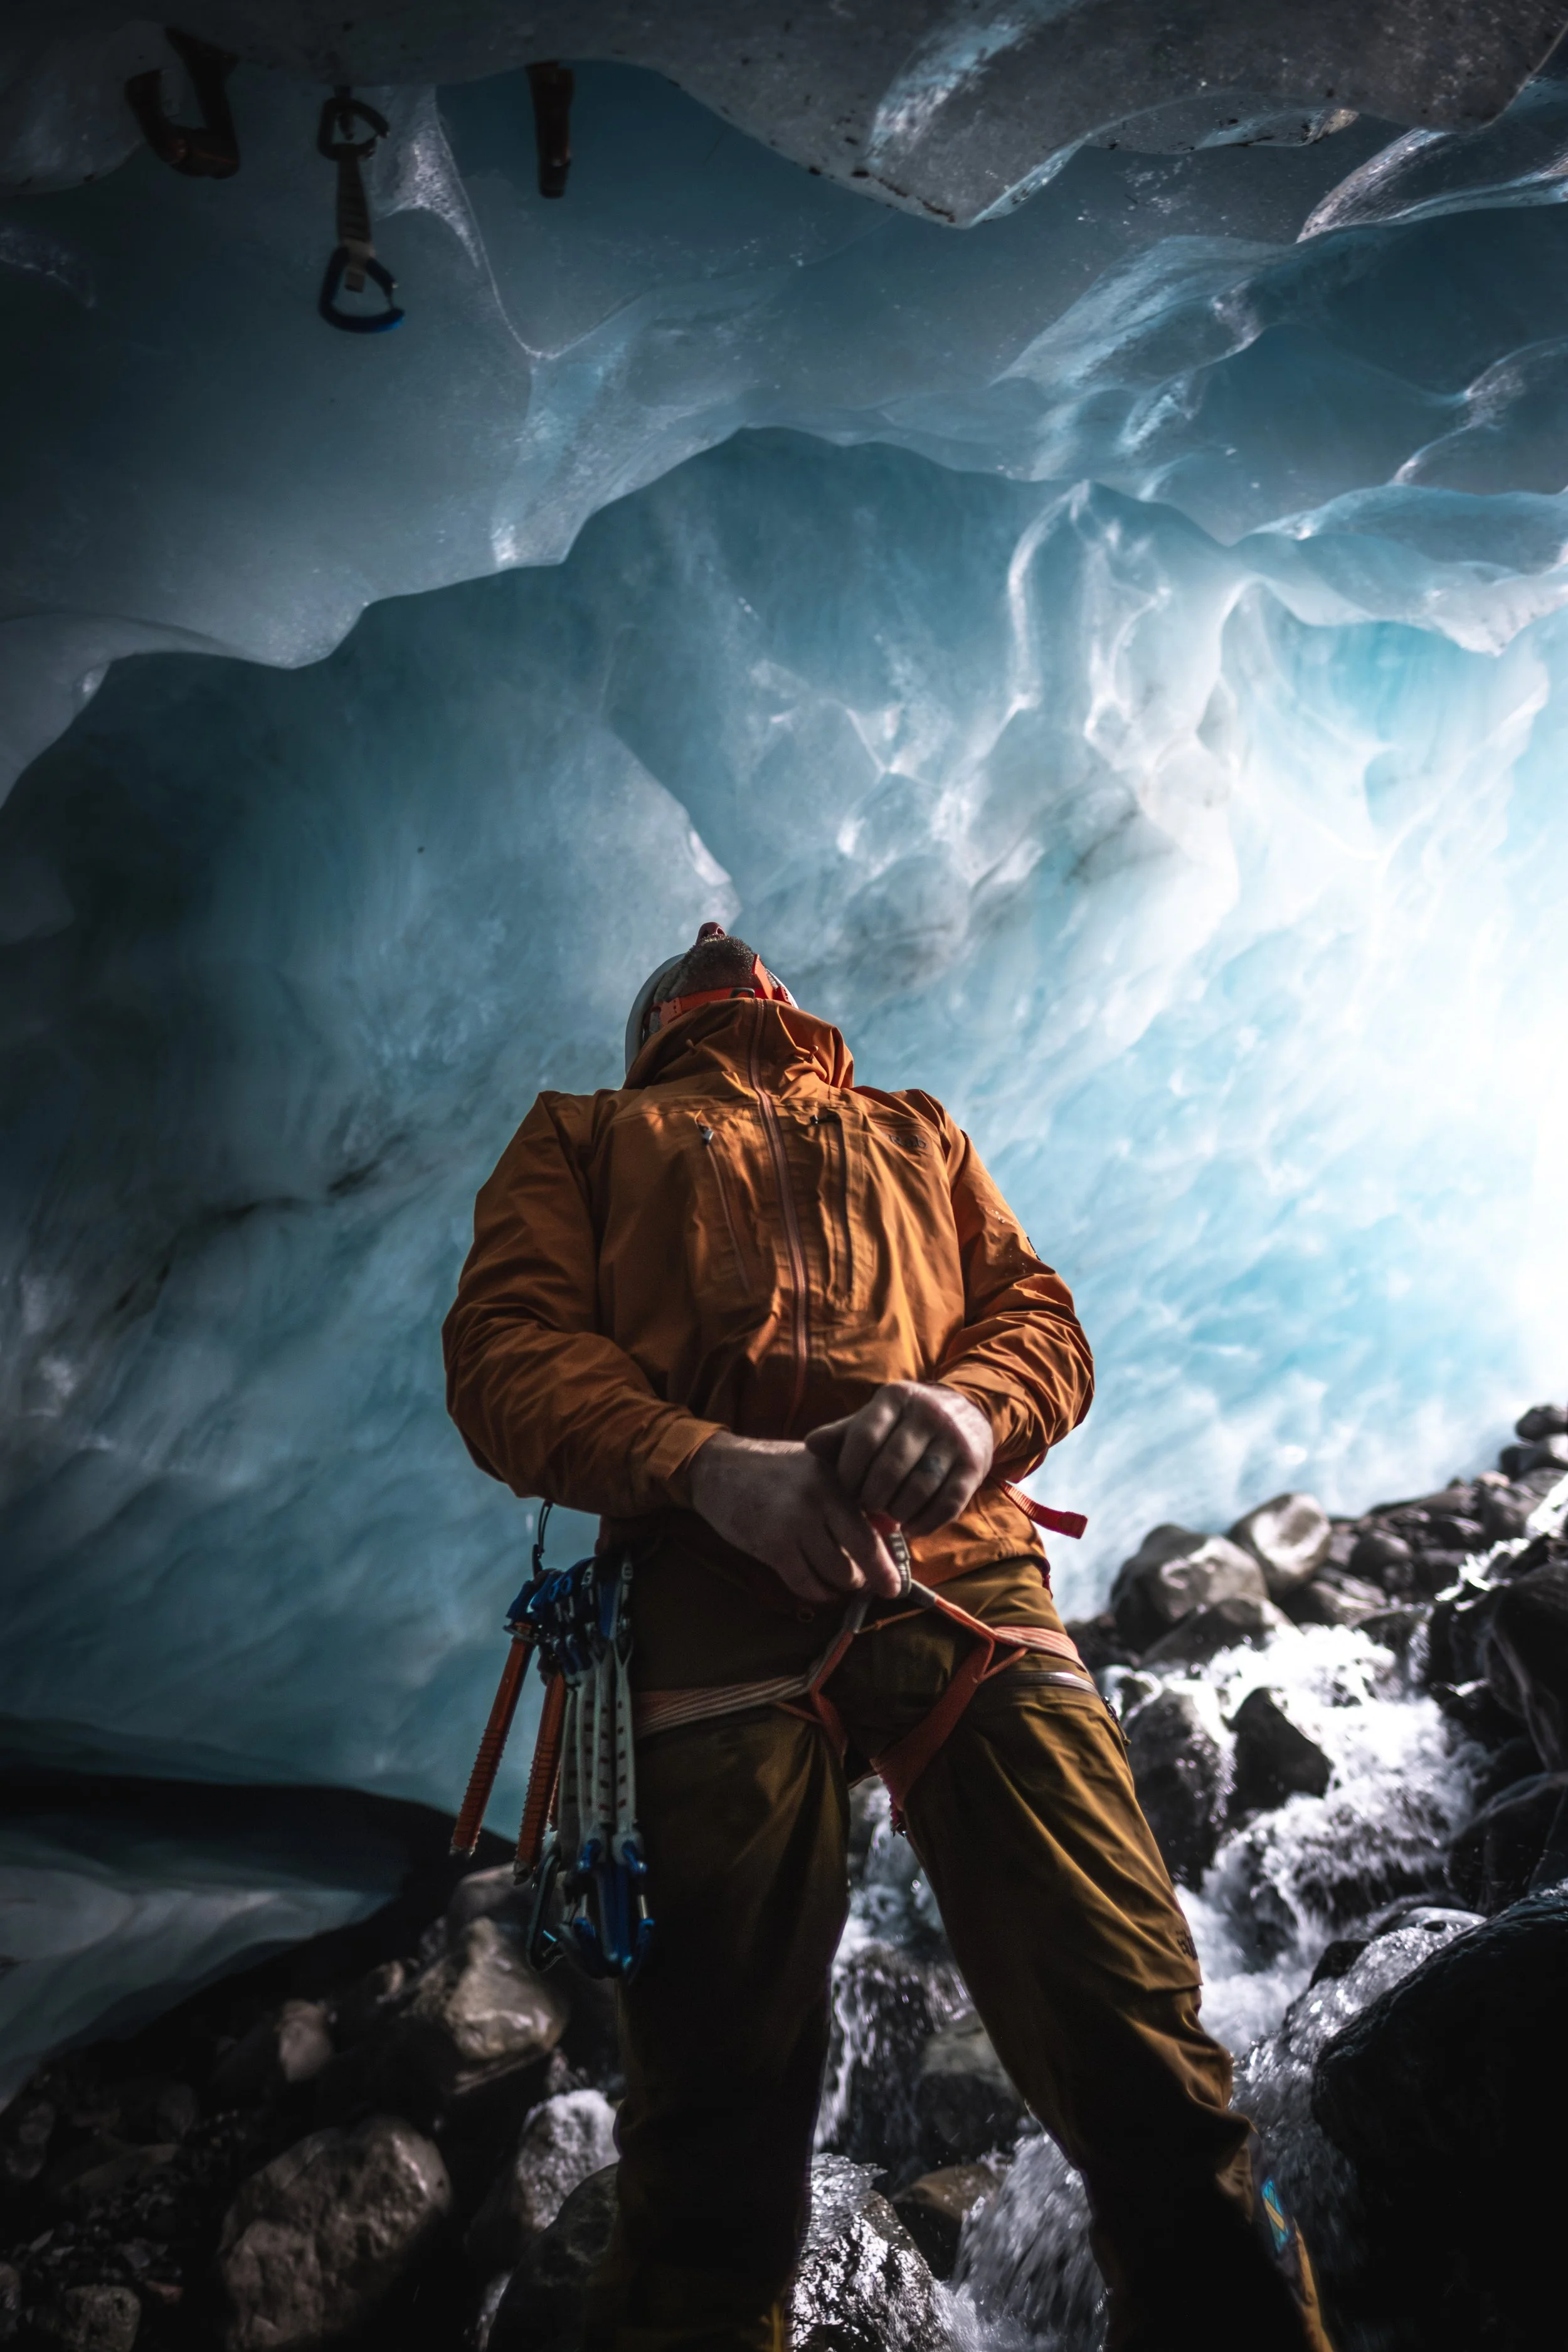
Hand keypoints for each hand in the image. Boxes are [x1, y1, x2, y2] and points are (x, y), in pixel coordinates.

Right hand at [688, 1433, 901, 1605]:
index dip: (888, 1560)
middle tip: (881, 1589)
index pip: (873, 1527)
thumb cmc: (772, 1470)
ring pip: (835, 1572)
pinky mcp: (771, 1544)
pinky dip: (817, 1593)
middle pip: (862, 1553)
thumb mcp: (816, 1469)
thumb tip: (886, 1531)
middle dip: (875, 1579)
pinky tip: (820, 1590)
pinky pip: (805, 1583)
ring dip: (843, 1586)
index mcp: (836, 1479)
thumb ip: (846, 1495)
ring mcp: (794, 1522)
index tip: (897, 1581)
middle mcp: (819, 1498)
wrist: (719, 1468)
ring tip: (843, 1584)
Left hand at [805, 1382, 993, 1536]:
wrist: (969, 1412)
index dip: (849, 1471)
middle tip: (866, 1506)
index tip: (845, 1489)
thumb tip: (810, 1445)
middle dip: (872, 1495)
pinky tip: (910, 1527)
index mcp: (896, 1398)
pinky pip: (948, 1504)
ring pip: (919, 1488)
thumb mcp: (876, 1419)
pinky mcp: (975, 1465)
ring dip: (897, 1511)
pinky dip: (925, 1522)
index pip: (864, 1438)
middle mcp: (929, 1413)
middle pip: (891, 1467)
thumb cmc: (906, 1424)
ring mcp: (955, 1439)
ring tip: (887, 1516)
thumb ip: (843, 1434)